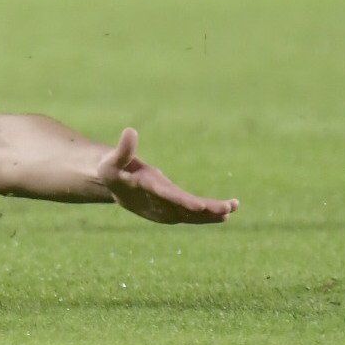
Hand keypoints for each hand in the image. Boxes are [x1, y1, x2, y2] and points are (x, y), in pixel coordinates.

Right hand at [96, 128, 237, 224]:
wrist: (112, 188)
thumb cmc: (111, 170)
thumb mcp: (111, 160)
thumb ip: (123, 149)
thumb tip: (131, 130)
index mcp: (144, 191)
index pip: (167, 197)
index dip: (183, 202)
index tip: (200, 206)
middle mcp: (158, 204)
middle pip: (185, 209)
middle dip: (207, 210)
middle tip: (227, 209)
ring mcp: (165, 209)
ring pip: (192, 214)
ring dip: (212, 213)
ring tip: (233, 207)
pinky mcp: (171, 209)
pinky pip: (192, 214)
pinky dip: (208, 214)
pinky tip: (225, 213)